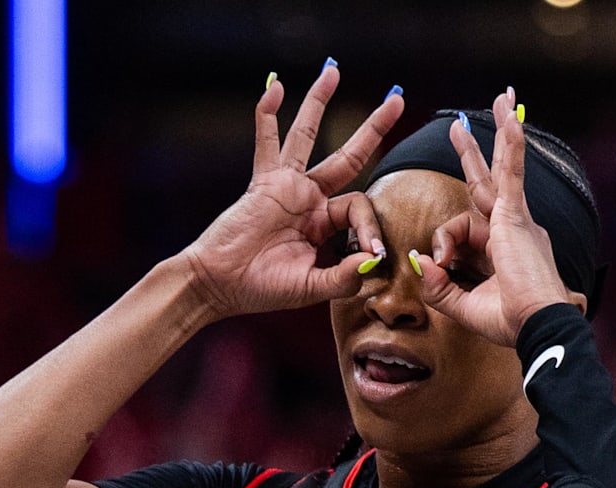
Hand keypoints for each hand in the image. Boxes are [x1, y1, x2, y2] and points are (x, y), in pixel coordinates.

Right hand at [180, 65, 403, 319]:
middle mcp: (310, 199)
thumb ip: (342, 277)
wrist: (218, 285)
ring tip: (332, 70)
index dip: (372, 228)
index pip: (360, 209)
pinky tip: (274, 87)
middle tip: (397, 99)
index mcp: (326, 224)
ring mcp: (286, 186)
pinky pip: (267, 143)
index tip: (372, 253)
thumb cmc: (262, 289)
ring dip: (319, 102)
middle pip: (349, 155)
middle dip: (373, 127)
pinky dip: (267, 116)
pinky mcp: (263, 183)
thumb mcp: (311, 287)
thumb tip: (370, 261)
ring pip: (308, 136)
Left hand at [412, 89, 582, 346]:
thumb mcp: (464, 307)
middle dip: (476, 152)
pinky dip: (513, 147)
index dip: (442, 243)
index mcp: (502, 248)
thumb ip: (438, 288)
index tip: (435, 264)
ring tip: (502, 98)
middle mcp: (513, 228)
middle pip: (489, 181)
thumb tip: (418, 262)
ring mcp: (516, 220)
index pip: (463, 228)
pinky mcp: (515, 217)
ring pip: (502, 169)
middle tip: (461, 125)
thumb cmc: (513, 322)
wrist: (539, 327)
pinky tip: (512, 121)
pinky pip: (512, 174)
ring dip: (500, 133)